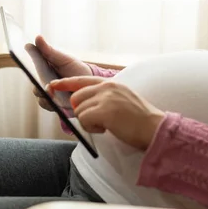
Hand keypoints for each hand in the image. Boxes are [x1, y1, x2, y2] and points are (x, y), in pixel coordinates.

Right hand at [32, 35, 91, 110]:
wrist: (90, 86)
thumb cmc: (75, 70)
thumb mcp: (63, 59)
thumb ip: (49, 51)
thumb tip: (37, 37)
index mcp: (43, 70)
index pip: (31, 68)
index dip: (28, 65)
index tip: (27, 60)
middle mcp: (43, 84)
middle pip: (35, 86)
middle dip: (39, 85)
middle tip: (47, 84)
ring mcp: (48, 96)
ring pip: (41, 97)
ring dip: (46, 95)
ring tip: (52, 91)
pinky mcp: (55, 106)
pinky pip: (49, 106)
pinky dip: (53, 104)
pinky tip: (59, 102)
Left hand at [49, 76, 164, 149]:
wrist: (155, 128)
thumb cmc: (141, 120)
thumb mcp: (123, 100)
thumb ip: (105, 98)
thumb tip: (85, 106)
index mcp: (112, 83)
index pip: (82, 79)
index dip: (65, 83)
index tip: (52, 85)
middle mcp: (108, 87)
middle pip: (76, 98)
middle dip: (81, 112)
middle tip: (97, 122)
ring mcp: (106, 97)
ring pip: (79, 111)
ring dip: (88, 122)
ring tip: (107, 125)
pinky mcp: (104, 110)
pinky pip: (84, 120)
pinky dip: (92, 128)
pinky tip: (107, 128)